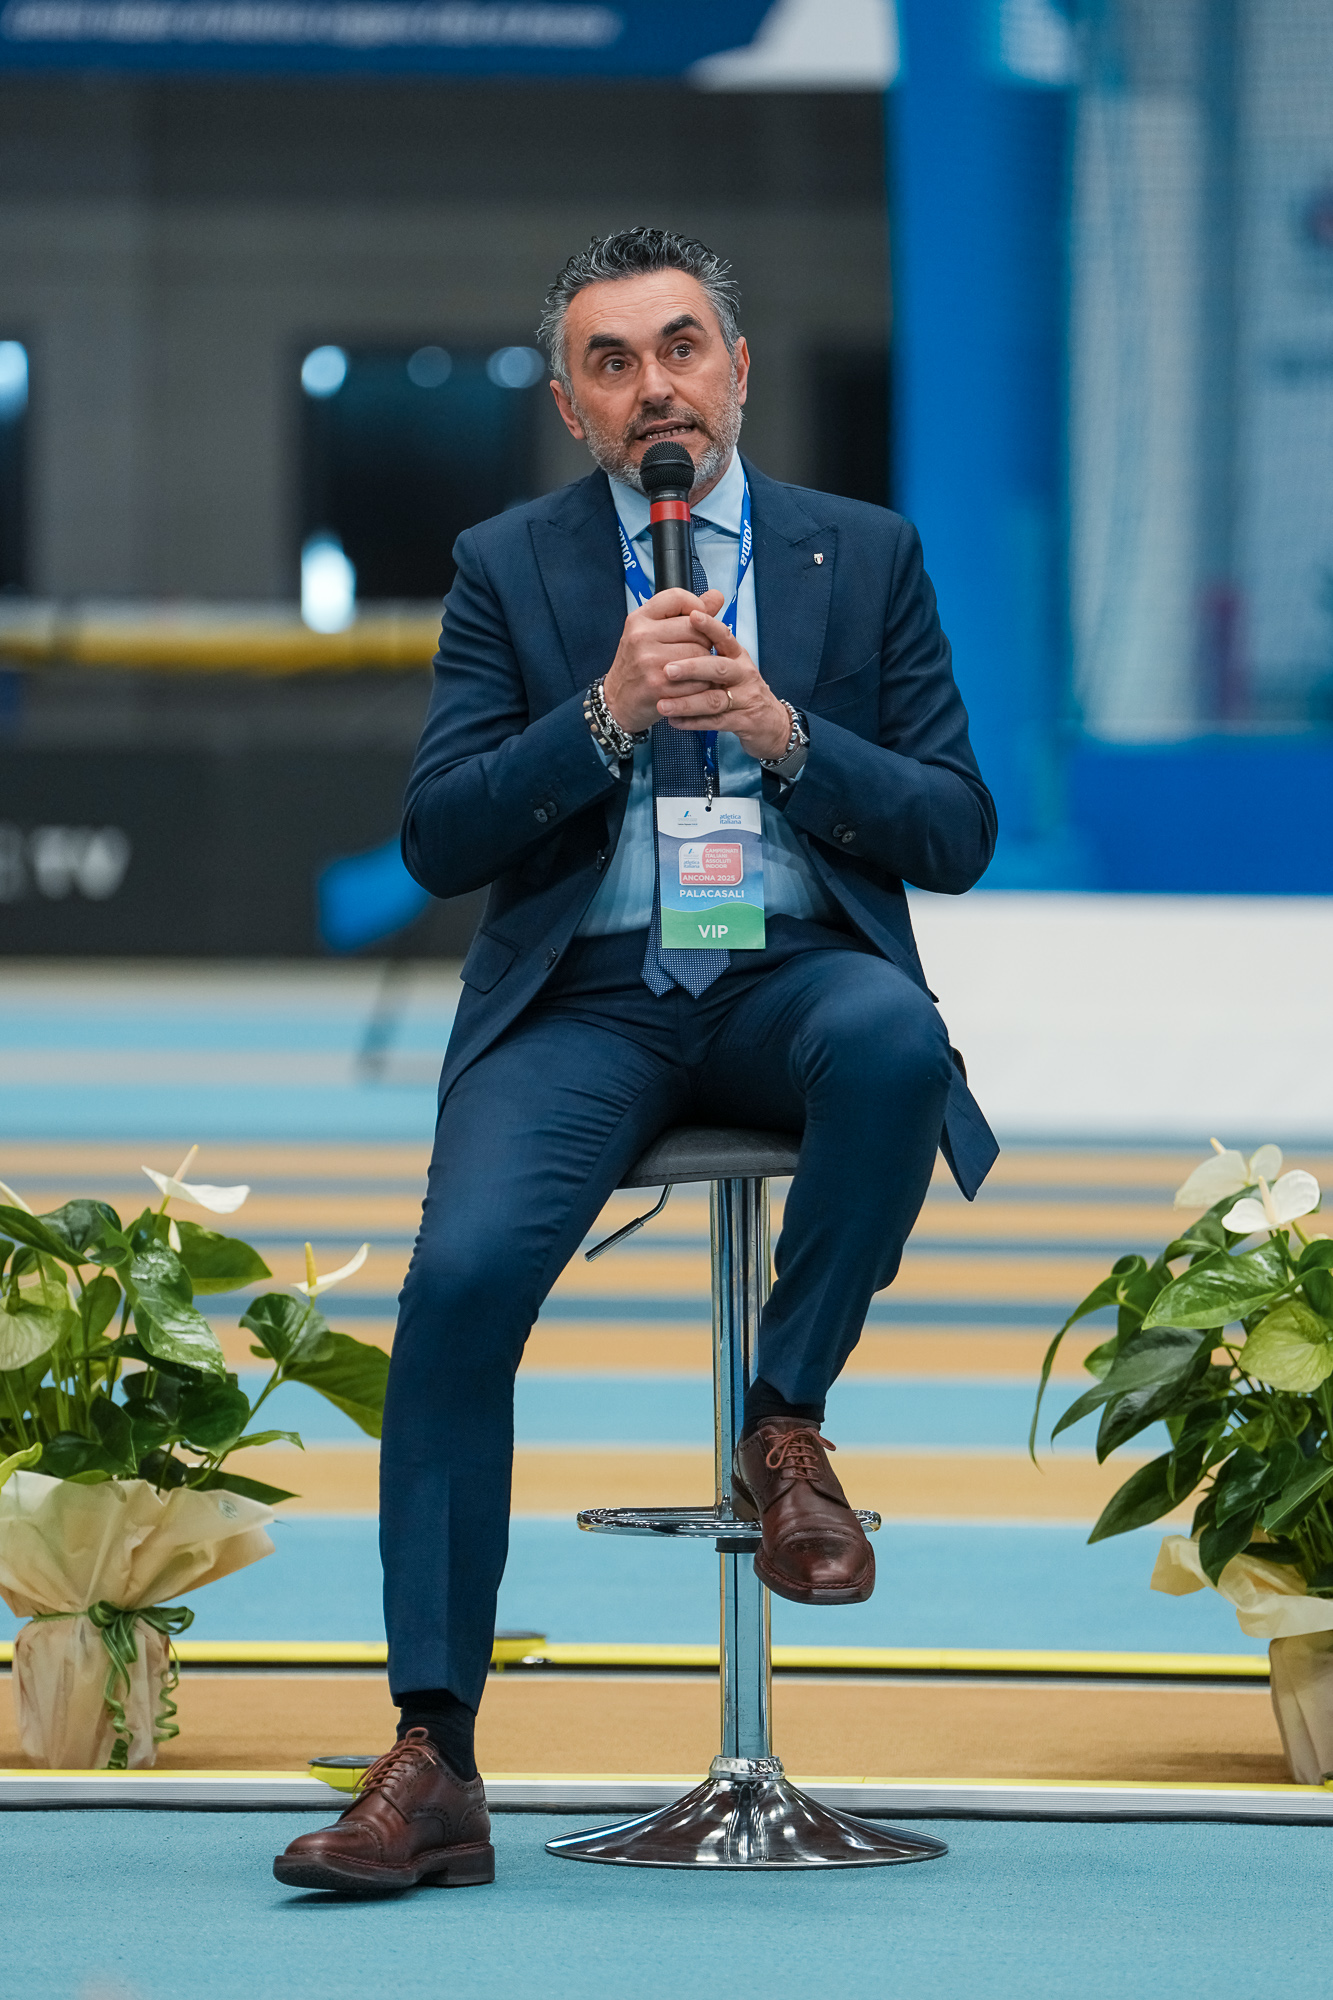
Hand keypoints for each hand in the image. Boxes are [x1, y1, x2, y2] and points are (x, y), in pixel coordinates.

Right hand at [602, 588, 724, 735]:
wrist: (617, 701)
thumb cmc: (638, 666)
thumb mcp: (653, 634)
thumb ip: (685, 614)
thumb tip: (717, 596)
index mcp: (640, 619)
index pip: (678, 597)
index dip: (697, 606)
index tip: (699, 620)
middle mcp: (641, 636)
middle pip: (695, 628)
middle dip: (704, 641)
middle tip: (697, 652)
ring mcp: (649, 660)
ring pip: (701, 654)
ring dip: (706, 665)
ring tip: (695, 671)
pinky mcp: (658, 685)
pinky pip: (697, 680)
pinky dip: (702, 685)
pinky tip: (692, 686)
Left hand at [653, 608, 791, 761]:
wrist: (772, 722)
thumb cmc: (743, 689)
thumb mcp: (731, 664)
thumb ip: (711, 648)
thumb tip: (687, 617)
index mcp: (738, 656)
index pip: (725, 636)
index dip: (709, 626)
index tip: (691, 616)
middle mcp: (743, 674)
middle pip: (718, 668)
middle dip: (691, 668)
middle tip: (667, 670)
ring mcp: (745, 699)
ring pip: (714, 700)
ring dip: (686, 703)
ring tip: (663, 705)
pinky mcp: (743, 722)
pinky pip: (715, 722)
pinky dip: (693, 722)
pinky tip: (674, 721)